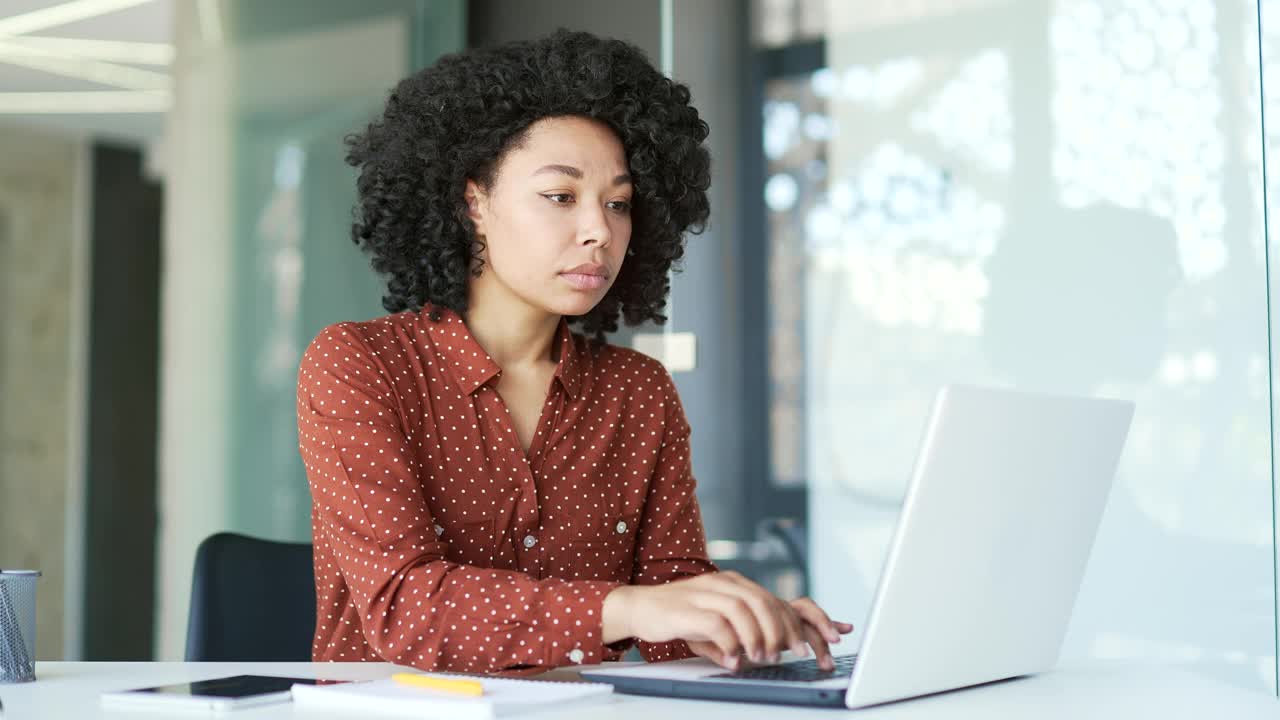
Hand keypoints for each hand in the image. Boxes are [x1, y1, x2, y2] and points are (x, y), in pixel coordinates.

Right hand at [602, 571, 853, 670]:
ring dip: (757, 637)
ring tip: (762, 658)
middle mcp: (724, 584)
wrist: (640, 608)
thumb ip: (745, 633)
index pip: (776, 600)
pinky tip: (733, 659)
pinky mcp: (686, 607)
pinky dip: (729, 643)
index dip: (800, 622)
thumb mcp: (720, 624)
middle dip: (783, 630)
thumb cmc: (682, 617)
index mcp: (736, 585)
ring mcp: (705, 592)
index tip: (818, 644)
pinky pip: (715, 623)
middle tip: (791, 654)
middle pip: (764, 602)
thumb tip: (773, 650)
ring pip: (743, 609)